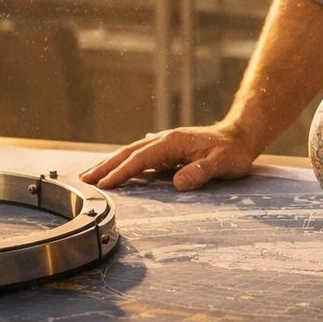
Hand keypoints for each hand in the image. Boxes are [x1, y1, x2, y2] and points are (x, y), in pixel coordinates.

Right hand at [79, 125, 260, 190]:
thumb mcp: (222, 163)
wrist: (240, 137)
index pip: (141, 159)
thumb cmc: (232, 152)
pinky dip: (123, 164)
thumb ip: (200, 172)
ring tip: (89, 177)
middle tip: (83, 180)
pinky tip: (114, 172)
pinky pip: (139, 157)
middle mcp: (164, 140)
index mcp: (173, 143)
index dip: (122, 172)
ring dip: (109, 164)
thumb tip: (177, 184)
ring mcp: (164, 144)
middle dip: (105, 167)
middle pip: (128, 153)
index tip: (104, 184)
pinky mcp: (167, 151)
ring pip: (131, 154)